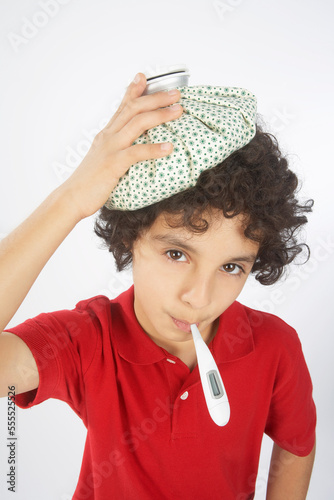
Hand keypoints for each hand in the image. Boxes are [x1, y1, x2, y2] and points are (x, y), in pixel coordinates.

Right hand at [61, 72, 182, 219]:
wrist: (71, 198)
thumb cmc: (89, 183)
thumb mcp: (102, 160)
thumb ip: (115, 151)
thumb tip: (130, 151)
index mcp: (106, 135)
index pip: (121, 107)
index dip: (133, 90)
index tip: (143, 77)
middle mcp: (108, 137)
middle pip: (134, 109)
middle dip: (156, 98)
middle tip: (175, 94)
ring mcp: (110, 149)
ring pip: (137, 123)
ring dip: (160, 115)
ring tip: (178, 111)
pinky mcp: (113, 164)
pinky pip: (136, 153)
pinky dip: (154, 149)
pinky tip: (169, 148)